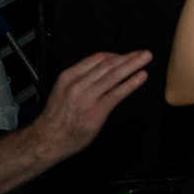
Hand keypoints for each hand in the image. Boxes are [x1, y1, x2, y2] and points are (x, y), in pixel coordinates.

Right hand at [30, 49, 151, 160]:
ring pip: (113, 75)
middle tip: (143, 53)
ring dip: (133, 65)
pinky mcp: (96, 111)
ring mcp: (87, 97)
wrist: (47, 140)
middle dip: (128, 57)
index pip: (97, 58)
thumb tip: (105, 69)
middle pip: (108, 64)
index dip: (117, 55)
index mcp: (69, 76)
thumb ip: (82, 78)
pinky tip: (140, 78)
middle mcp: (77, 85)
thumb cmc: (58, 117)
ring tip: (145, 59)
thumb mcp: (64, 90)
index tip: (128, 54)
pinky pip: (116, 94)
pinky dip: (130, 83)